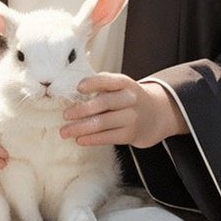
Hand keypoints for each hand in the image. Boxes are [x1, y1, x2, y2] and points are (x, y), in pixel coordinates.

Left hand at [60, 75, 185, 149]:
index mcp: (125, 83)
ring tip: (65, 131)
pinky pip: (108, 137)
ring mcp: (131, 117)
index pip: (109, 80)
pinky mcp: (130, 134)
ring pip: (103, 123)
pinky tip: (80, 139)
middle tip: (65, 115)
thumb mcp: (120, 87)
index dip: (94, 83)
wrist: (155, 115)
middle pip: (104, 103)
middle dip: (82, 110)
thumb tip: (73, 92)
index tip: (79, 87)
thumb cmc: (127, 99)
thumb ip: (101, 86)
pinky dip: (92, 139)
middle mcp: (130, 99)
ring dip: (81, 128)